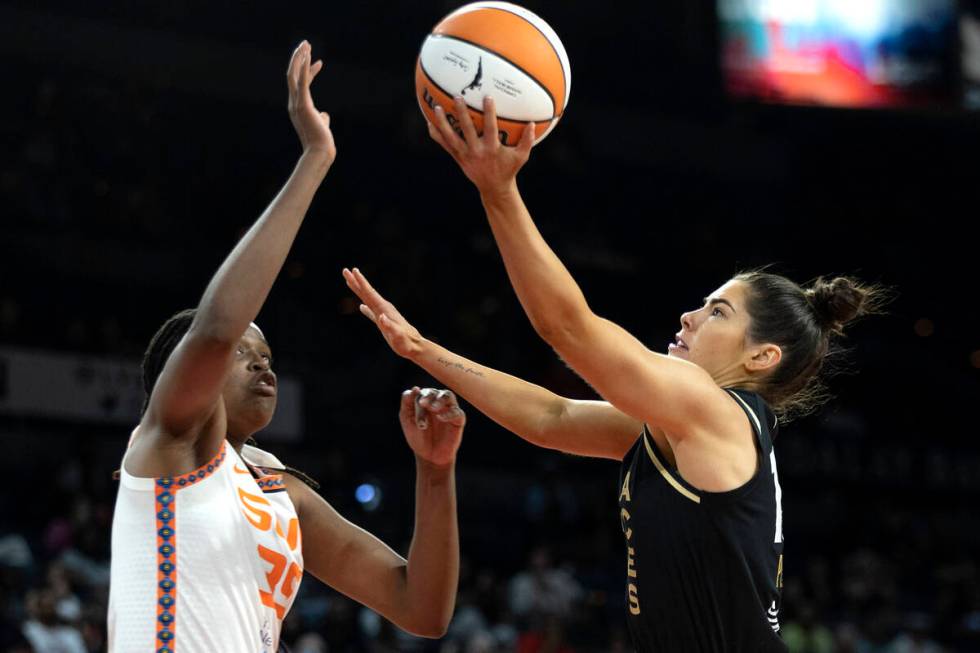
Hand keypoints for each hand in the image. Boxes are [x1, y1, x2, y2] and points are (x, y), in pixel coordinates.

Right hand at [287, 40, 335, 162]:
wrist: (320, 152)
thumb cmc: (322, 141)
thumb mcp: (321, 125)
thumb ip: (321, 117)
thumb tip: (325, 115)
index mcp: (298, 106)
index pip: (301, 83)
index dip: (309, 71)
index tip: (319, 62)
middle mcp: (294, 103)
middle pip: (292, 75)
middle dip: (299, 58)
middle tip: (306, 44)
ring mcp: (297, 103)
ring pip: (294, 75)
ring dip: (300, 58)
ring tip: (306, 44)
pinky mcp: (303, 104)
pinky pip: (302, 83)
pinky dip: (304, 69)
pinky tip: (308, 57)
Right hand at [343, 267, 423, 359]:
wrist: (415, 346)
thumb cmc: (406, 342)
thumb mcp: (397, 336)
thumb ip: (389, 326)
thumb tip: (381, 317)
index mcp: (384, 309)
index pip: (370, 293)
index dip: (361, 282)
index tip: (353, 270)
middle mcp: (384, 309)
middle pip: (367, 292)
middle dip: (356, 282)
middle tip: (345, 270)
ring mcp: (384, 315)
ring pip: (368, 300)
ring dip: (359, 291)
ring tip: (350, 282)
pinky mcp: (384, 323)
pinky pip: (372, 312)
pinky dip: (366, 308)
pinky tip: (361, 306)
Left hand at [399, 387, 464, 467]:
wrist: (429, 456)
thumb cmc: (418, 437)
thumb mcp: (407, 420)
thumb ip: (407, 403)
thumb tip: (415, 388)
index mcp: (424, 400)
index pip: (421, 393)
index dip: (417, 397)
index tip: (416, 404)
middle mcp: (437, 402)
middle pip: (434, 392)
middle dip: (427, 397)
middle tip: (422, 404)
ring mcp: (449, 409)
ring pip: (448, 395)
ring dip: (440, 399)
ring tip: (433, 408)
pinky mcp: (458, 420)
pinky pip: (457, 412)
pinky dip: (448, 413)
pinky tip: (440, 418)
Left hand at [428, 96, 532, 196]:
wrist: (494, 189)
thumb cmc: (508, 170)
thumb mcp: (521, 157)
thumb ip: (528, 141)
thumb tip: (533, 124)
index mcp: (492, 149)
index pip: (490, 128)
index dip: (489, 113)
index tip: (487, 97)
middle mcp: (476, 151)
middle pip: (467, 130)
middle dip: (462, 113)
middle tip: (457, 97)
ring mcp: (465, 155)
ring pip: (451, 137)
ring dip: (443, 123)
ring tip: (436, 108)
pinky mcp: (457, 158)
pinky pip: (444, 145)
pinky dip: (436, 135)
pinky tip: (429, 123)